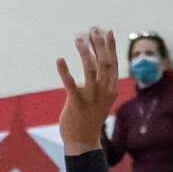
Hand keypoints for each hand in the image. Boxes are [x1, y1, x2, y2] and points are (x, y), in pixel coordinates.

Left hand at [54, 26, 118, 152]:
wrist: (83, 142)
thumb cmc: (89, 118)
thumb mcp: (100, 98)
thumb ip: (101, 82)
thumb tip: (95, 62)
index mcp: (111, 89)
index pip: (113, 63)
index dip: (110, 46)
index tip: (107, 31)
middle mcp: (104, 92)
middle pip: (104, 63)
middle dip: (99, 44)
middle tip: (92, 29)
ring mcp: (91, 98)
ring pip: (90, 70)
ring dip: (84, 52)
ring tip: (78, 39)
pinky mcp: (77, 103)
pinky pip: (70, 84)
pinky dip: (64, 71)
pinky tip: (59, 60)